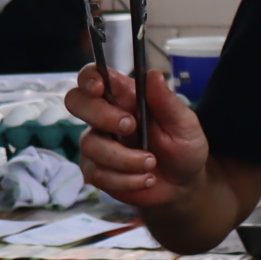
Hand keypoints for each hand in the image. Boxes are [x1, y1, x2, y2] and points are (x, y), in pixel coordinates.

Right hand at [69, 64, 207, 208]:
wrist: (184, 184)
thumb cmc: (183, 147)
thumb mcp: (184, 124)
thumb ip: (167, 102)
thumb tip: (153, 75)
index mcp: (126, 97)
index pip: (94, 76)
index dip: (89, 78)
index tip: (98, 88)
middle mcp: (105, 116)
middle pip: (76, 102)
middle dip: (101, 115)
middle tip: (131, 127)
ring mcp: (98, 143)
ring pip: (90, 144)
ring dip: (125, 158)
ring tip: (151, 163)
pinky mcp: (97, 170)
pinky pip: (97, 174)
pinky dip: (126, 180)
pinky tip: (145, 179)